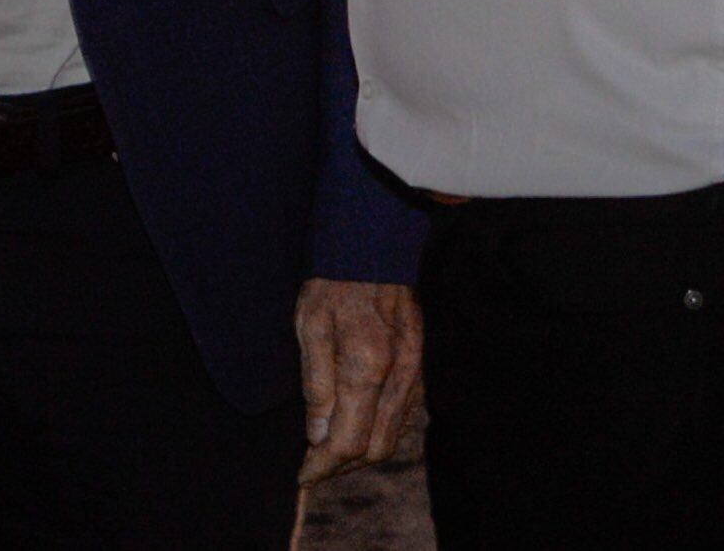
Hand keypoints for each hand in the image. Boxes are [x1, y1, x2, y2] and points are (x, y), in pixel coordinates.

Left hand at [295, 277, 420, 493]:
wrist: (374, 248)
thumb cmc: (334, 284)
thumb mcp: (309, 327)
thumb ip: (317, 383)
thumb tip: (318, 436)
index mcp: (367, 367)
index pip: (348, 441)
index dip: (323, 466)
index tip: (302, 474)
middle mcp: (399, 378)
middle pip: (375, 448)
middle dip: (342, 466)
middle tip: (312, 466)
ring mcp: (415, 374)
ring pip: (392, 437)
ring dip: (361, 453)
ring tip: (329, 452)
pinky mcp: (421, 368)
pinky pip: (403, 416)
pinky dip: (379, 431)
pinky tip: (356, 426)